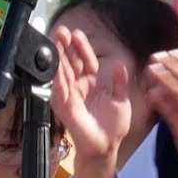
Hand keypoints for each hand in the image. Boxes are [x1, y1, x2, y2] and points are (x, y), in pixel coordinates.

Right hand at [51, 26, 129, 177]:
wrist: (106, 146)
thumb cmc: (112, 127)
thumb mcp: (121, 100)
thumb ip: (120, 82)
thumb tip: (121, 65)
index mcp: (92, 83)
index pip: (85, 60)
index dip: (81, 47)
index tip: (78, 34)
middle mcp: (79, 87)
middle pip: (70, 62)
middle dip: (66, 46)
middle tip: (62, 31)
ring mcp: (70, 95)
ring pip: (63, 72)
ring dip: (59, 56)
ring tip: (56, 40)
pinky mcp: (64, 106)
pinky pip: (59, 88)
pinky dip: (57, 76)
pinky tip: (55, 63)